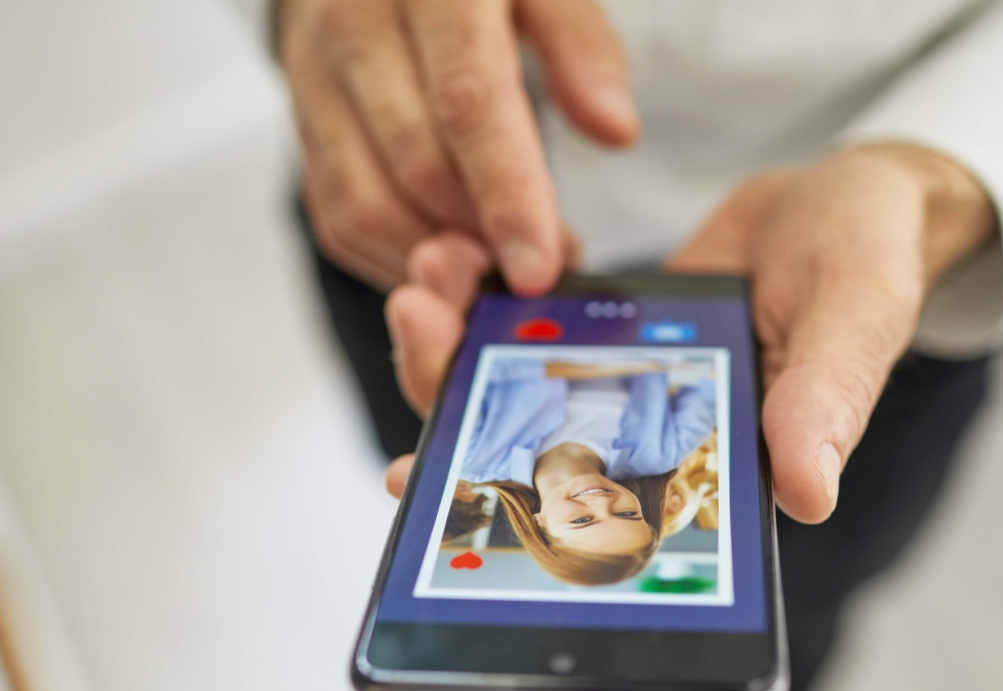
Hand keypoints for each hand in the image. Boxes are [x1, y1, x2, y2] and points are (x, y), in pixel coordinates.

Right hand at [277, 0, 637, 293]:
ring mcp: (313, 79)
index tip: (538, 265)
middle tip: (542, 266)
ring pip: (365, 204)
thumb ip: (581, 48)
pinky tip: (447, 260)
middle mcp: (353, 25)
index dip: (506, 192)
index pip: (466, 100)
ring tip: (497, 267)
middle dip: (482, 237)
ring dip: (436, 257)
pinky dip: (394, 259)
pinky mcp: (301, 125)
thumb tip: (615, 130)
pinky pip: (337, 217)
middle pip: (416, 163)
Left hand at [382, 144, 996, 524]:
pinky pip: (530, 333)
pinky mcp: (602, 339)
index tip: (424, 481)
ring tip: (430, 274)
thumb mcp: (856, 322)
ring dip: (454, 346)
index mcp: (710, 465)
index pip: (604, 519)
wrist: (843, 200)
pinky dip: (487, 303)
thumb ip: (826, 402)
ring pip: (513, 395)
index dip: (511, 516)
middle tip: (418, 322)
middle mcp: (652, 441)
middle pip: (528, 454)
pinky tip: (461, 257)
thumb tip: (808, 495)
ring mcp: (619, 389)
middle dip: (451, 403)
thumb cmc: (867, 264)